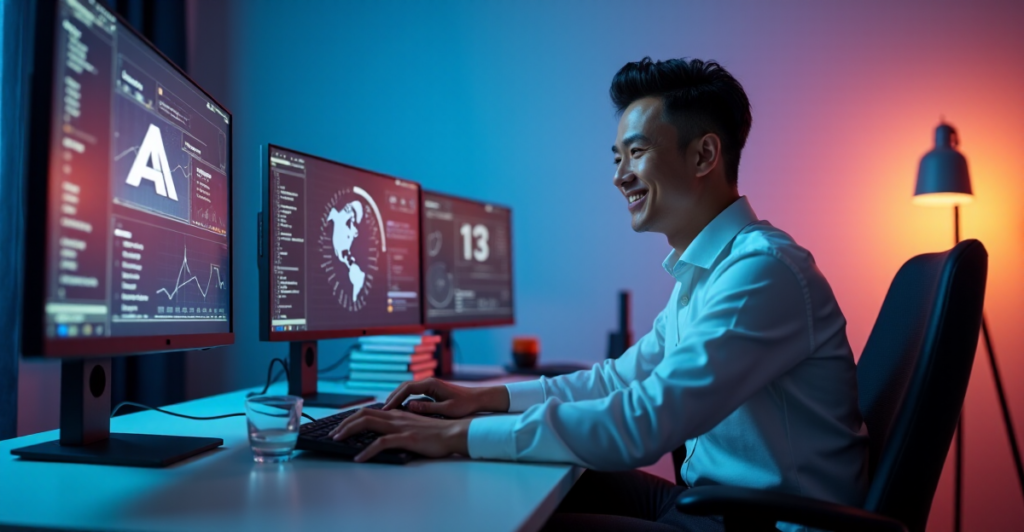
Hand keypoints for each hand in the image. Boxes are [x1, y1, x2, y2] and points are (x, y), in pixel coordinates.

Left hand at [327, 407, 470, 461]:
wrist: (455, 433)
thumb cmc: (438, 433)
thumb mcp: (415, 427)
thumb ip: (400, 427)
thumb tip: (386, 433)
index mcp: (397, 414)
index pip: (369, 411)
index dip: (352, 418)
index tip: (340, 427)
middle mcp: (396, 417)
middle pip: (363, 414)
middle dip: (344, 424)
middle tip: (332, 434)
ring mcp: (400, 427)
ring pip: (368, 423)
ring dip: (348, 432)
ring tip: (336, 441)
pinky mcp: (406, 438)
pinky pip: (381, 443)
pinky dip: (367, 451)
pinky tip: (359, 458)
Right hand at [382, 378, 508, 417]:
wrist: (477, 398)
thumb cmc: (465, 405)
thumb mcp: (447, 409)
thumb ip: (428, 408)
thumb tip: (409, 406)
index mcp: (431, 384)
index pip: (407, 389)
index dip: (395, 398)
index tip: (386, 409)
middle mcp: (428, 382)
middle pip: (404, 387)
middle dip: (392, 397)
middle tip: (381, 410)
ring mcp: (429, 385)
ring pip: (407, 389)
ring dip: (396, 398)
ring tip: (386, 410)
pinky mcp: (430, 390)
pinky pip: (412, 393)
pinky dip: (403, 399)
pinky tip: (398, 409)